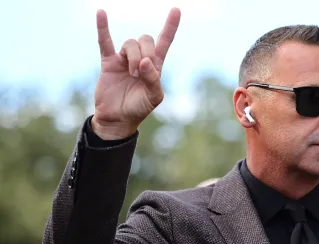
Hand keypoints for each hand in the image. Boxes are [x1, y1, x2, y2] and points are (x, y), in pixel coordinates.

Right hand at [91, 8, 180, 139]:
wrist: (118, 119)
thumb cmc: (139, 108)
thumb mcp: (153, 97)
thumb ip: (153, 79)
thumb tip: (144, 61)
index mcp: (155, 65)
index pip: (164, 41)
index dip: (170, 26)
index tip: (176, 10)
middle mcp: (140, 59)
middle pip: (145, 39)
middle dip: (145, 52)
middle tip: (140, 72)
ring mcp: (124, 59)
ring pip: (130, 43)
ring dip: (132, 57)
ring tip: (132, 74)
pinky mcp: (109, 63)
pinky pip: (105, 42)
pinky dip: (103, 27)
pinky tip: (101, 13)